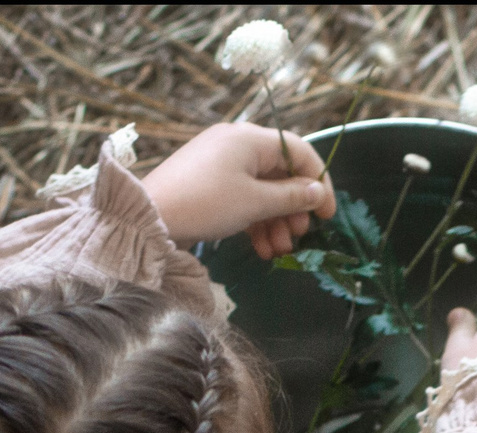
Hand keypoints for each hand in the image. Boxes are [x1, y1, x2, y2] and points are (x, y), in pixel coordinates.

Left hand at [139, 123, 335, 256]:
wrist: (149, 218)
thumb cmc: (205, 204)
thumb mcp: (254, 203)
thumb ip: (291, 197)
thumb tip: (317, 193)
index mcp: (250, 138)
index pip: (299, 152)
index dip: (319, 182)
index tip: (327, 215)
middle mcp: (236, 144)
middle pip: (281, 173)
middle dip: (293, 208)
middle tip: (298, 236)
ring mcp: (221, 163)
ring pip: (262, 190)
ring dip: (275, 221)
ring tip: (279, 250)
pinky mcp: (209, 183)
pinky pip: (242, 198)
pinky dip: (255, 221)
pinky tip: (261, 249)